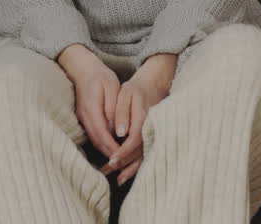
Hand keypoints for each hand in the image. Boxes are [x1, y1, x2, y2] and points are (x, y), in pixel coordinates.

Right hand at [57, 44, 121, 159]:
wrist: (82, 69)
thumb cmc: (100, 76)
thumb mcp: (111, 87)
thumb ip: (113, 108)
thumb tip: (116, 129)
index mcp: (91, 108)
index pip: (102, 134)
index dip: (112, 147)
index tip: (123, 155)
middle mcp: (84, 116)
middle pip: (97, 140)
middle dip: (110, 153)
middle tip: (124, 163)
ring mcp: (81, 118)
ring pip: (94, 139)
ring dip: (105, 150)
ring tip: (120, 159)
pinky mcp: (83, 118)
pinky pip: (92, 135)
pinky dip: (101, 143)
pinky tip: (111, 147)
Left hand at [101, 53, 175, 184]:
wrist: (153, 83)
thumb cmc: (136, 88)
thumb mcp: (127, 94)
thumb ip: (122, 112)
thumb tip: (120, 133)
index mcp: (144, 118)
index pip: (134, 139)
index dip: (123, 151)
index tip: (111, 159)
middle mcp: (150, 128)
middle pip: (138, 151)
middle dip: (123, 163)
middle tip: (107, 170)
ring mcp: (152, 133)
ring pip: (142, 155)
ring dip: (129, 168)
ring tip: (115, 178)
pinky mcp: (151, 135)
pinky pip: (144, 153)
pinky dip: (135, 165)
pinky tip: (125, 174)